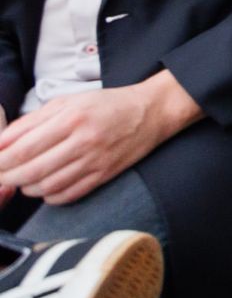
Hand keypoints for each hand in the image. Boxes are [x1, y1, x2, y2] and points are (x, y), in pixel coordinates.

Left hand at [0, 74, 201, 204]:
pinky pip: (68, 195)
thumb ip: (33, 121)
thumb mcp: (68, 101)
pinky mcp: (104, 175)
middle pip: (31, 171)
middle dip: (8, 177)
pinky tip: (46, 187)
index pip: (23, 148)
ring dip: (27, 187)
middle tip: (1, 175)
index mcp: (72, 118)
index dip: (1, 161)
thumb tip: (2, 142)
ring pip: (47, 187)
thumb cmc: (107, 104)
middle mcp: (83, 140)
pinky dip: (49, 196)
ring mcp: (95, 160)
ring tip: (23, 179)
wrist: (151, 112)